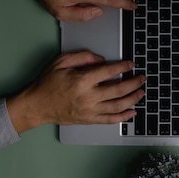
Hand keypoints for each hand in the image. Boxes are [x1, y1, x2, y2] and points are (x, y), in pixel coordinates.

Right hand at [6, 50, 145, 133]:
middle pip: (118, 90)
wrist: (36, 106)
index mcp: (82, 81)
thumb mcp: (61, 62)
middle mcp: (88, 97)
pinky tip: (133, 112)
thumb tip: (101, 59)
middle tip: (142, 78)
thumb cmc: (47, 84)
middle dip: (134, 83)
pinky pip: (111, 120)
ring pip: (118, 106)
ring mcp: (90, 110)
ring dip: (133, 99)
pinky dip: (124, 117)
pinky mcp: (90, 120)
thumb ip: (82, 57)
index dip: (123, 66)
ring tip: (141, 92)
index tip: (131, 64)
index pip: (109, 72)